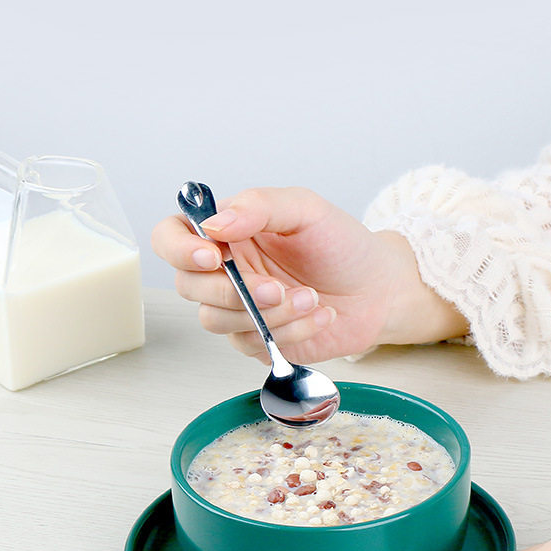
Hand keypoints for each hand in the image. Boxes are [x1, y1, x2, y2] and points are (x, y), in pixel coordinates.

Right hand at [151, 187, 466, 363]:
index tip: (213, 256)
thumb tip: (213, 224)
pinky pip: (252, 344)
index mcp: (228, 232)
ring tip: (312, 298)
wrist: (379, 289)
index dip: (179, 249)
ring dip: (268, 314)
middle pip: (187, 286)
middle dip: (232, 292)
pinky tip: (320, 315)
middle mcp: (225, 271)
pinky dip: (291, 331)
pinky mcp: (259, 341)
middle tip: (277, 288)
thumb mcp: (305, 209)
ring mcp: (239, 309)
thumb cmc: (343, 244)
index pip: (171, 236)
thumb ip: (258, 206)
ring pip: (217, 321)